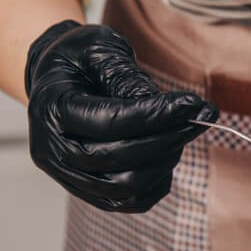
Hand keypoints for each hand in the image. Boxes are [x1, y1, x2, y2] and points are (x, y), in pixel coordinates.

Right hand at [25, 20, 218, 212]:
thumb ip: (127, 75)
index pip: (108, 122)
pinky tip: (170, 155)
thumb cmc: (81, 57)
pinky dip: (156, 184)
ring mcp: (66, 175)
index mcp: (50, 108)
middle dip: (167, 138)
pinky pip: (126, 202)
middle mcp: (51, 149)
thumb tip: (168, 108)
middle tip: (200, 116)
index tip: (193, 104)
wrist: (58, 76)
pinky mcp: (85, 190)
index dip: (155, 115)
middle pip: (117, 158)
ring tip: (184, 132)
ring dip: (164, 161)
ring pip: (124, 186)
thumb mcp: (100, 49)